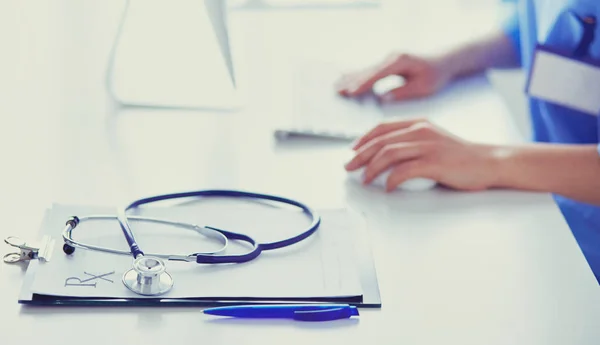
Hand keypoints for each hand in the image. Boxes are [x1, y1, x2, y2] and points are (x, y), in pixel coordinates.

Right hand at [335, 53, 452, 101]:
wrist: (443, 61)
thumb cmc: (436, 75)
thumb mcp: (423, 87)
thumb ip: (403, 92)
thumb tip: (383, 98)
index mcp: (400, 61)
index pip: (378, 74)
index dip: (363, 84)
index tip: (352, 92)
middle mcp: (391, 57)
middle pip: (368, 71)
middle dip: (352, 82)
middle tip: (338, 91)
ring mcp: (388, 59)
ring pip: (366, 70)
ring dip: (350, 78)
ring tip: (336, 87)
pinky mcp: (387, 63)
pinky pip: (369, 70)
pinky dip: (357, 75)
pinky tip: (345, 77)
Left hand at [344, 119, 498, 191]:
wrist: (489, 161)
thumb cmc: (460, 155)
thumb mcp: (433, 139)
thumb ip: (412, 141)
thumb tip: (385, 153)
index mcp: (419, 123)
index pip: (383, 127)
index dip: (364, 139)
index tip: (352, 150)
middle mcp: (421, 131)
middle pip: (381, 141)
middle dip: (360, 155)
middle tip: (348, 167)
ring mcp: (428, 146)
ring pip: (389, 154)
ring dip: (372, 168)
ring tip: (364, 179)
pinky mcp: (435, 163)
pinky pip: (404, 171)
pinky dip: (391, 180)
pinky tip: (387, 187)